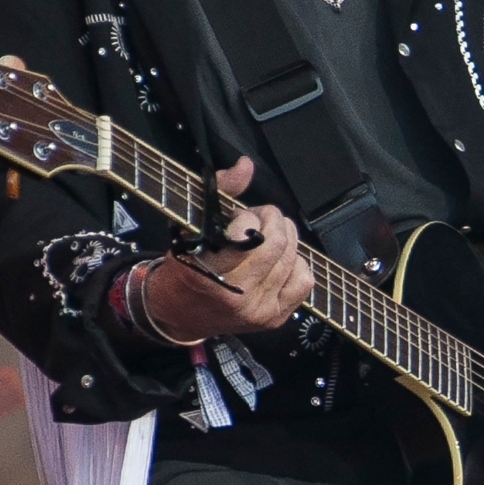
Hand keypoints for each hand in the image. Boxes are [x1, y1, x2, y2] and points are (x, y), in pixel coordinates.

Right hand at [140, 157, 312, 341]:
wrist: (178, 313)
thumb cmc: (185, 264)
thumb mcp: (191, 225)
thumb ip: (222, 192)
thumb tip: (246, 165)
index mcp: (208, 272)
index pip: (249, 233)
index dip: (248, 217)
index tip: (237, 217)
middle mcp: (235, 295)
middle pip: (278, 242)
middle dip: (272, 219)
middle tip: (258, 218)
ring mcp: (258, 310)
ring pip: (293, 258)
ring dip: (284, 237)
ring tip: (265, 237)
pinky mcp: (274, 319)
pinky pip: (305, 279)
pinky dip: (296, 264)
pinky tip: (278, 262)